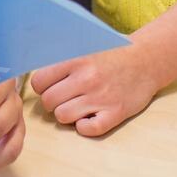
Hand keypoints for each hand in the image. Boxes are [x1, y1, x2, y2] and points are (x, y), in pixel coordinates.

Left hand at [28, 42, 167, 136]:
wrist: (147, 60)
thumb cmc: (111, 54)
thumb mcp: (84, 46)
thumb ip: (61, 57)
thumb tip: (29, 65)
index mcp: (76, 60)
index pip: (39, 82)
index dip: (42, 87)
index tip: (50, 87)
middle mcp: (87, 79)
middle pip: (49, 102)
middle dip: (53, 102)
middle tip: (64, 98)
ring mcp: (101, 97)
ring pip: (63, 117)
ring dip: (67, 114)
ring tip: (77, 106)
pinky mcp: (115, 113)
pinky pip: (88, 130)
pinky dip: (84, 127)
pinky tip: (89, 117)